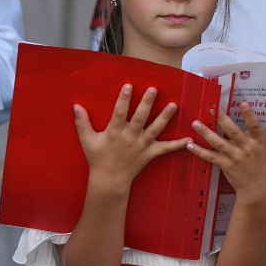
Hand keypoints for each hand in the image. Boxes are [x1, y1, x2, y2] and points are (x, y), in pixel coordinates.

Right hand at [73, 84, 188, 189]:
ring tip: (174, 105)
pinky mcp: (150, 153)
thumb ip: (82, 123)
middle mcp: (129, 138)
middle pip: (139, 119)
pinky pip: (166, 148)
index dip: (124, 99)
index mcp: (114, 133)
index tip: (129, 85)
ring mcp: (141, 146)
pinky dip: (178, 144)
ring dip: (165, 117)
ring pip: (155, 130)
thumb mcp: (87, 141)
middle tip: (154, 89)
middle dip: (147, 104)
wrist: (109, 180)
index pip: (119, 113)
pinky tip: (190, 138)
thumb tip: (76, 106)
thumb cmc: (98, 158)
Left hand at [186, 103, 265, 203]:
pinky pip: (210, 157)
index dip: (249, 115)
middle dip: (222, 120)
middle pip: (233, 132)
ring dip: (206, 133)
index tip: (243, 103)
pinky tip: (189, 144)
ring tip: (195, 123)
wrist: (258, 189)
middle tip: (211, 108)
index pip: (255, 126)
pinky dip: (199, 151)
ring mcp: (234, 157)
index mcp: (259, 142)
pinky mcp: (225, 165)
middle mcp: (246, 149)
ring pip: (218, 143)